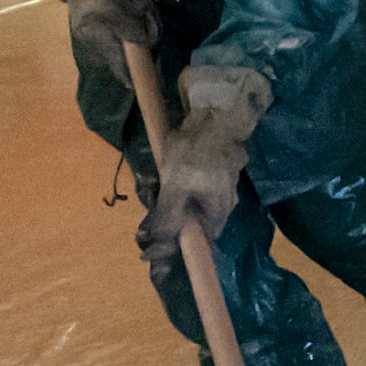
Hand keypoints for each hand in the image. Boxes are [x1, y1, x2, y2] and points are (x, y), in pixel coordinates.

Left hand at [137, 63, 268, 263]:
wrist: (216, 114)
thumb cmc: (196, 154)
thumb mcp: (176, 189)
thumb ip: (166, 219)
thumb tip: (154, 247)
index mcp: (216, 214)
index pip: (194, 244)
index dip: (169, 249)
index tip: (144, 251)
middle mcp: (221, 205)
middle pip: (188, 224)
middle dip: (163, 220)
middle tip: (145, 209)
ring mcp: (218, 187)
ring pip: (186, 204)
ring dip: (165, 200)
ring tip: (151, 186)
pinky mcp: (211, 170)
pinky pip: (188, 187)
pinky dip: (172, 185)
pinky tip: (163, 172)